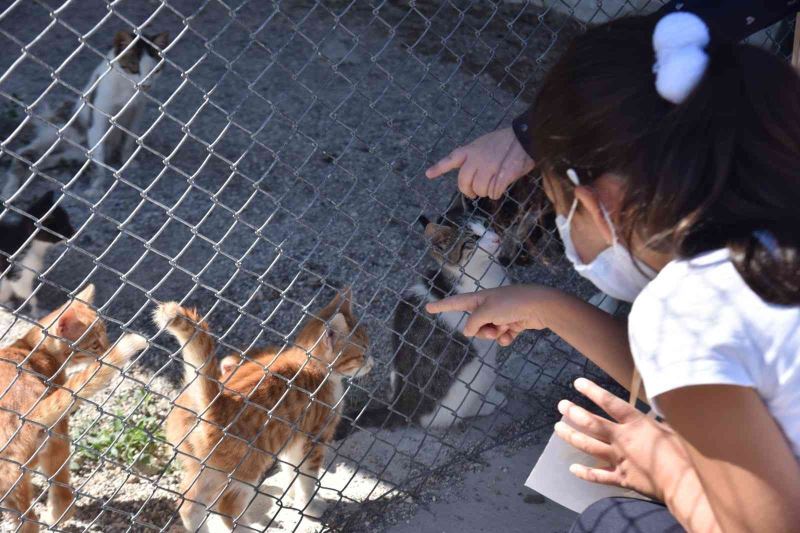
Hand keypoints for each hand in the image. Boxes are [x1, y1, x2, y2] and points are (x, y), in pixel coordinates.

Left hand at [425, 127, 534, 199]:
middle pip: (464, 183)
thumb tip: (470, 176)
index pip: (450, 160)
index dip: (439, 168)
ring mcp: (488, 167)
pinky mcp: (501, 175)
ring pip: (480, 190)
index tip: (428, 174)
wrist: (524, 137)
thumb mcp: (483, 144)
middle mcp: (476, 159)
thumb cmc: (505, 142)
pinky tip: (500, 188)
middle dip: (469, 191)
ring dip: (486, 192)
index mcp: (470, 150)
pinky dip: (496, 193)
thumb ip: (473, 157)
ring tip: (492, 186)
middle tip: (474, 193)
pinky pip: (494, 192)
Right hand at [425, 285, 556, 345]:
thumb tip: (469, 331)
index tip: (428, 307)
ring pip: (488, 331)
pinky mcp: (513, 322)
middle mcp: (489, 305)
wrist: (540, 305)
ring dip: (494, 334)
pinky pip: (502, 335)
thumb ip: (473, 323)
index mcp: (479, 299)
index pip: (455, 303)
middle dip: (481, 331)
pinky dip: (506, 337)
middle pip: (474, 323)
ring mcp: (501, 314)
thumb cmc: (511, 304)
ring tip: (505, 329)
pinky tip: (513, 334)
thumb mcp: (486, 312)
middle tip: (493, 328)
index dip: (441, 306)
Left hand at [555, 378, 691, 501]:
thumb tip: (658, 406)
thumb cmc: (684, 453)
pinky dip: (584, 473)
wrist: (684, 483)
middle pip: (592, 424)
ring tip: (558, 428)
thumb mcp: (673, 428)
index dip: (593, 391)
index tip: (577, 383)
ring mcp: (619, 459)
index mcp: (636, 424)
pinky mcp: (621, 478)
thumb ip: (658, 419)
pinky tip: (572, 468)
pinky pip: (598, 476)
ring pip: (588, 446)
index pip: (610, 403)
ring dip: (571, 436)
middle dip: (574, 413)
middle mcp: (622, 439)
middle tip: (561, 405)